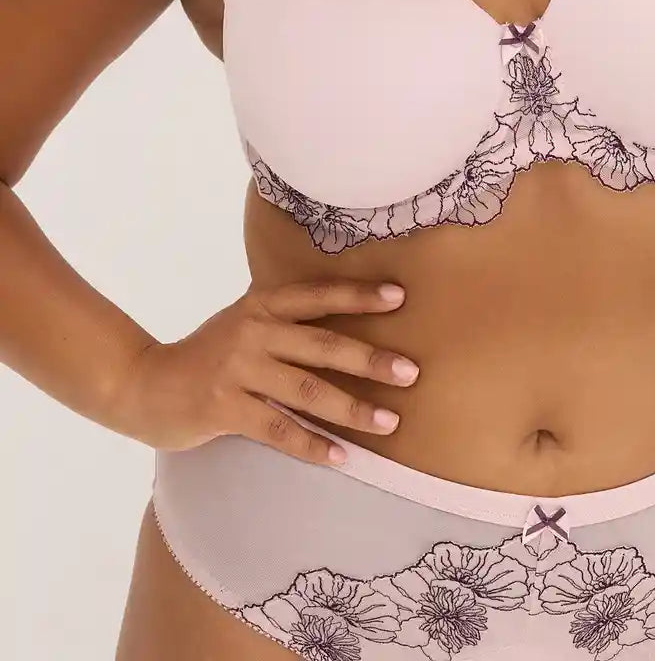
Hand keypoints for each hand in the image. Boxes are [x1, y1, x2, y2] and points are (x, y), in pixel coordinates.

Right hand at [111, 278, 418, 464]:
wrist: (145, 383)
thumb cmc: (208, 353)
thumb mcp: (244, 321)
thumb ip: (284, 317)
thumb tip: (343, 312)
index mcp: (262, 306)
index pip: (318, 296)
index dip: (358, 296)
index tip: (399, 297)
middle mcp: (253, 332)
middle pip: (322, 345)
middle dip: (370, 360)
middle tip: (411, 372)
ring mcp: (238, 370)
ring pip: (308, 391)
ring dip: (353, 409)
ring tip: (389, 422)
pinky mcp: (224, 408)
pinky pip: (279, 430)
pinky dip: (313, 445)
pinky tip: (342, 457)